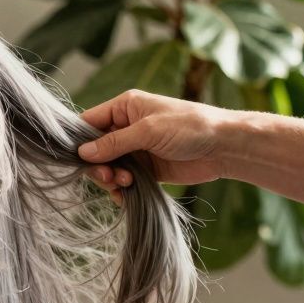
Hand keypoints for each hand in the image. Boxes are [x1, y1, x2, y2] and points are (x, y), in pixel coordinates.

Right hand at [79, 90, 237, 203]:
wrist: (224, 148)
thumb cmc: (189, 127)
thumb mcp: (148, 131)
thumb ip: (114, 143)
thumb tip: (82, 153)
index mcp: (124, 108)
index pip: (89, 122)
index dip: (80, 141)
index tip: (79, 160)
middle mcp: (126, 127)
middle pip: (95, 149)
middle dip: (98, 165)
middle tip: (110, 176)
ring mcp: (136, 149)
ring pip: (107, 167)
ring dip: (111, 178)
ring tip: (126, 183)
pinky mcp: (146, 169)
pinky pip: (122, 180)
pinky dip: (120, 189)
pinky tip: (126, 194)